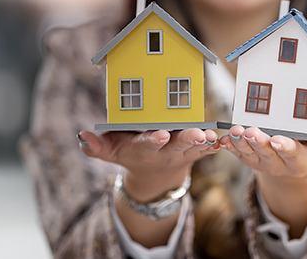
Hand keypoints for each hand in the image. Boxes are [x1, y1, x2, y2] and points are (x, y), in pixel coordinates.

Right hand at [77, 128, 219, 200]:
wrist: (154, 172)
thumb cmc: (129, 152)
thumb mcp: (110, 152)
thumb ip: (96, 146)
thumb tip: (82, 136)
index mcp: (144, 149)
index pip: (148, 144)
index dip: (153, 140)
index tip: (161, 134)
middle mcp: (165, 151)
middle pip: (177, 146)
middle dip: (187, 139)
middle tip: (197, 134)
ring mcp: (183, 152)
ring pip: (196, 147)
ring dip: (205, 142)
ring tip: (212, 136)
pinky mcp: (197, 151)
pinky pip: (209, 148)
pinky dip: (217, 145)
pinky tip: (224, 139)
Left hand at [218, 125, 306, 179]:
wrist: (298, 159)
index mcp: (301, 164)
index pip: (293, 157)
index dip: (286, 149)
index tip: (278, 139)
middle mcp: (279, 165)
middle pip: (267, 154)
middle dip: (258, 143)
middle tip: (251, 131)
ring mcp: (261, 161)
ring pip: (248, 153)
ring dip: (239, 142)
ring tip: (234, 130)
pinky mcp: (248, 155)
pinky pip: (235, 151)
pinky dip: (226, 145)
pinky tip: (218, 137)